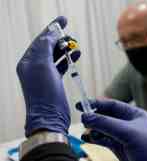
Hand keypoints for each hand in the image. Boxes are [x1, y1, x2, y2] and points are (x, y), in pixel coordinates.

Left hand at [16, 16, 79, 136]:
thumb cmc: (44, 93)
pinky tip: (75, 55)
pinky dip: (68, 59)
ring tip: (75, 45)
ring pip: (55, 56)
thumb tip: (51, 34)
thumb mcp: (42, 66)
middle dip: (59, 39)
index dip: (52, 28)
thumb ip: (45, 47)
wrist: (50, 116)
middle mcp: (34, 67)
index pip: (40, 40)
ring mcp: (44, 74)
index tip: (63, 20)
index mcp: (28, 62)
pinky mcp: (54, 80)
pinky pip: (61, 65)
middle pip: (48, 47)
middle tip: (71, 35)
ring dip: (65, 49)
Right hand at [76, 99, 146, 160]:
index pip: (112, 105)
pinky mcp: (118, 148)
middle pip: (106, 117)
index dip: (97, 104)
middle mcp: (127, 124)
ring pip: (103, 129)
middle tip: (82, 119)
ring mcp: (122, 136)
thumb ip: (106, 123)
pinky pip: (103, 140)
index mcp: (133, 115)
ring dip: (93, 129)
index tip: (82, 104)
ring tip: (86, 131)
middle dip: (94, 117)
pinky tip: (87, 138)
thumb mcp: (128, 133)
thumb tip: (86, 117)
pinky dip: (94, 138)